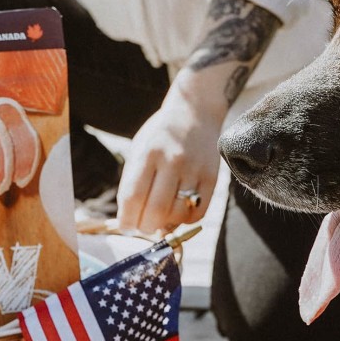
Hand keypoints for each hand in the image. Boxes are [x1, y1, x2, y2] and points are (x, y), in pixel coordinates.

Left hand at [116, 84, 221, 233]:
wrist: (195, 113)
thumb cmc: (160, 137)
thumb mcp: (139, 151)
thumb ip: (134, 184)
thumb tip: (135, 222)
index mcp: (148, 153)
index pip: (133, 196)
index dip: (127, 219)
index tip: (126, 226)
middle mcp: (173, 160)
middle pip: (156, 209)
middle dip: (145, 227)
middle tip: (143, 227)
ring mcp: (195, 169)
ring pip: (178, 213)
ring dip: (166, 225)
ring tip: (162, 219)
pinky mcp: (212, 177)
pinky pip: (199, 211)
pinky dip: (187, 220)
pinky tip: (180, 212)